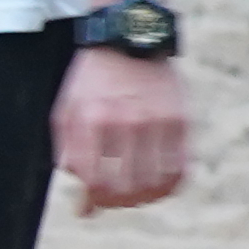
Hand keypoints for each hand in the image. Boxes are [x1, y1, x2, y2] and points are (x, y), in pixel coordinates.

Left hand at [56, 42, 187, 212]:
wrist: (129, 42)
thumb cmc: (91, 84)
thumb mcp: (67, 113)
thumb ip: (69, 157)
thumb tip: (83, 206)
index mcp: (91, 120)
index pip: (94, 179)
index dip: (93, 200)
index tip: (91, 204)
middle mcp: (125, 122)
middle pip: (126, 186)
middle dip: (117, 202)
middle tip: (114, 200)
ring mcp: (157, 121)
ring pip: (156, 182)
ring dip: (144, 198)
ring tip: (136, 196)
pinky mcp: (181, 120)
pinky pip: (181, 168)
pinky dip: (170, 186)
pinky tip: (160, 187)